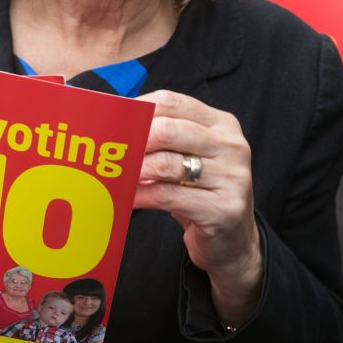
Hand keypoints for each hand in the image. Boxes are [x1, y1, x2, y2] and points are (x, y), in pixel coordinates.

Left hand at [134, 90, 262, 325]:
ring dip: (133, 171)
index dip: (137, 110)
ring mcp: (232, 177)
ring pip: (166, 164)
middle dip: (133, 140)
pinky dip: (142, 196)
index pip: (172, 102)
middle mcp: (231, 146)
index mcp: (222, 124)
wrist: (233, 240)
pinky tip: (126, 197)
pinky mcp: (224, 209)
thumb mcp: (189, 158)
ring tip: (113, 176)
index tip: (112, 122)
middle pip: (168, 130)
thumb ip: (163, 140)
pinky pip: (168, 196)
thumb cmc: (201, 193)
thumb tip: (116, 129)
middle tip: (109, 151)